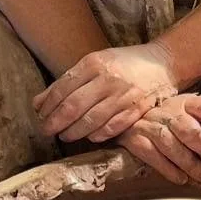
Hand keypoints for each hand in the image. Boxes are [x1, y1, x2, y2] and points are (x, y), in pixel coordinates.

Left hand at [33, 43, 178, 142]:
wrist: (163, 63)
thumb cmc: (124, 63)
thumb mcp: (95, 63)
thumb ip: (67, 81)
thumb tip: (38, 103)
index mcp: (94, 63)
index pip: (62, 89)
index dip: (48, 106)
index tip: (40, 116)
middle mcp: (108, 78)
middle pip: (73, 107)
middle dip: (55, 122)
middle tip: (47, 131)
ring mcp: (124, 95)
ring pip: (91, 120)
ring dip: (74, 132)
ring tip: (65, 136)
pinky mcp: (137, 109)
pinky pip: (112, 127)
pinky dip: (98, 135)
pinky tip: (90, 137)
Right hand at [117, 95, 200, 185]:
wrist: (130, 115)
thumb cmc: (169, 118)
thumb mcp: (188, 112)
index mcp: (185, 102)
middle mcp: (167, 111)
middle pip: (188, 129)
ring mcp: (150, 125)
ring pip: (171, 145)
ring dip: (189, 163)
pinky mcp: (135, 139)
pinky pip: (153, 156)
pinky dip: (169, 169)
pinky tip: (181, 179)